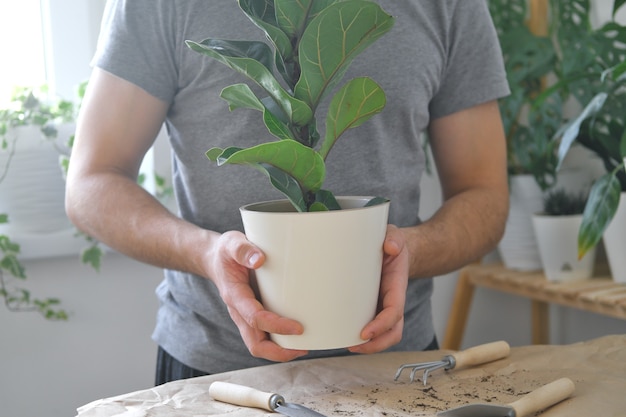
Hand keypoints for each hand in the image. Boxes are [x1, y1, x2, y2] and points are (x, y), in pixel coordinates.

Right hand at [208, 231, 307, 360]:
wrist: (214, 259)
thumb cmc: (225, 253)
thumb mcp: (231, 244)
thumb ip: (243, 250)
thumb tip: (259, 260)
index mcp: (235, 296)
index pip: (255, 318)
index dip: (276, 326)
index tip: (298, 328)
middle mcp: (239, 311)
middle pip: (255, 344)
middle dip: (279, 352)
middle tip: (303, 348)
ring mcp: (245, 316)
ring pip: (260, 344)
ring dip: (281, 351)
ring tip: (304, 346)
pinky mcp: (253, 315)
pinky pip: (264, 335)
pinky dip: (280, 341)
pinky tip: (297, 336)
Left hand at [348, 224, 407, 353]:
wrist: (393, 248)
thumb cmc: (392, 244)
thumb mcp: (394, 235)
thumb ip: (394, 238)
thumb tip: (389, 247)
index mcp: (397, 286)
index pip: (394, 312)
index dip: (382, 325)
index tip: (366, 332)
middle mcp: (392, 300)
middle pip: (392, 332)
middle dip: (376, 344)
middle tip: (354, 346)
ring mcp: (382, 306)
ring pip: (384, 335)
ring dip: (369, 346)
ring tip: (348, 346)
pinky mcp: (371, 307)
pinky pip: (370, 327)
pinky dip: (362, 337)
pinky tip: (344, 336)